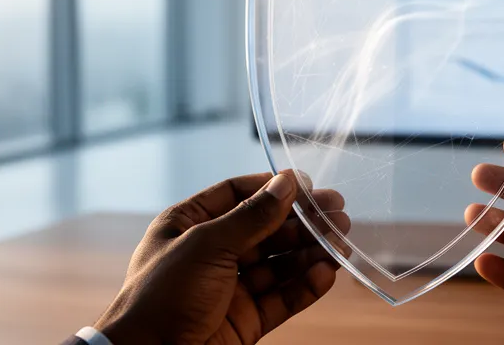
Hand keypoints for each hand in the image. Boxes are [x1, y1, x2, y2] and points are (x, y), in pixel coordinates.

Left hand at [94, 171, 349, 344]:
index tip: (307, 186)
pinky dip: (304, 286)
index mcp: (187, 225)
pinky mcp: (244, 320)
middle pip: (263, 229)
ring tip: (341, 242)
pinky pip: (280, 298)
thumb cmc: (162, 296)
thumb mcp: (207, 245)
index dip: (271, 189)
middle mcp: (208, 253)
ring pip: (277, 264)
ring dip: (309, 253)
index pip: (235, 195)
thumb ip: (251, 216)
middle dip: (300, 222)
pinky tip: (326, 273)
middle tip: (338, 214)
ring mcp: (227, 288)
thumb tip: (286, 183)